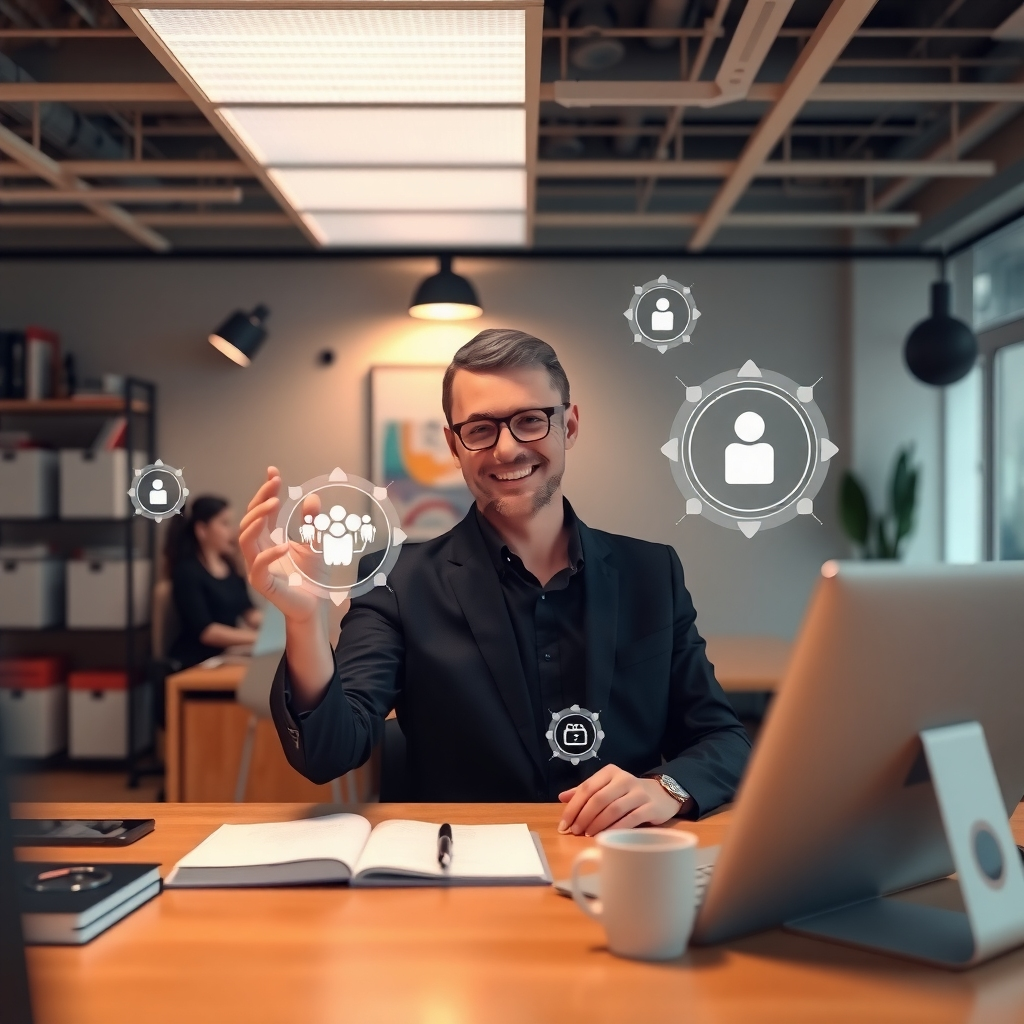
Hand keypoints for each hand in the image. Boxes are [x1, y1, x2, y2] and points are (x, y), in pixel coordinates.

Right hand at [238, 466, 321, 625]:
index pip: (262, 511)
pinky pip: (258, 566)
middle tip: (275, 486)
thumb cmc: (312, 577)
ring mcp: (257, 566)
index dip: (265, 491)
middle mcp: (259, 550)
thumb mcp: (316, 544)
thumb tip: (312, 498)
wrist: (315, 606)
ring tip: (273, 505)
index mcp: (270, 538)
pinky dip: (270, 554)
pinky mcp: (261, 583)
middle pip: (250, 520)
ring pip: (245, 539)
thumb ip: (312, 524)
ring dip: (257, 519)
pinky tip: (285, 544)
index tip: (274, 472)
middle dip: (260, 500)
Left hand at [557, 765, 681, 835]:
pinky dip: (616, 829)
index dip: (573, 807)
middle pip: (598, 798)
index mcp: (610, 772)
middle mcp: (624, 779)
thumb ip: (585, 791)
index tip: (564, 824)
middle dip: (584, 817)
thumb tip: (561, 797)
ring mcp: (639, 793)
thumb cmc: (627, 793)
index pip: (586, 788)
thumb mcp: (606, 787)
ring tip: (587, 835)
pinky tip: (607, 837)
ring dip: (597, 824)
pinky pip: (630, 819)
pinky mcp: (651, 807)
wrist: (662, 794)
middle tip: (575, 832)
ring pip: (613, 809)